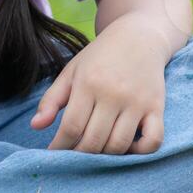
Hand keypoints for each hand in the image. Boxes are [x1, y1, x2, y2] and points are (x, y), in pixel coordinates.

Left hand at [31, 14, 167, 154]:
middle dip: (79, 155)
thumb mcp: (72, 71)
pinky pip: (153, 141)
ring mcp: (137, 102)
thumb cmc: (101, 56)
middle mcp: (114, 94)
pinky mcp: (156, 107)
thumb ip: (51, 99)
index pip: (71, 128)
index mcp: (89, 83)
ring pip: (119, 145)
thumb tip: (35, 126)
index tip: (55, 152)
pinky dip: (139, 152)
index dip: (60, 147)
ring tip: (96, 149)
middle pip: (93, 141)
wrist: (140, 35)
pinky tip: (128, 147)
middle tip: (75, 153)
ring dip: (105, 156)